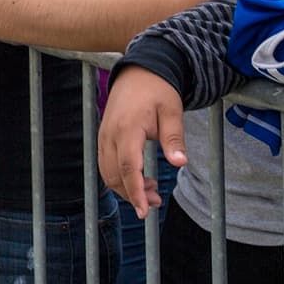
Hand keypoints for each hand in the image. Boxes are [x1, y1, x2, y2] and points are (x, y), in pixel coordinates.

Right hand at [97, 66, 188, 218]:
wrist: (138, 72)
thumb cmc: (158, 90)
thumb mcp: (172, 111)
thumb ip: (174, 138)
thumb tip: (180, 163)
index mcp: (128, 128)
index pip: (128, 167)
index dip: (135, 191)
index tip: (144, 211)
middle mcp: (110, 133)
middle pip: (114, 174)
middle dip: (132, 194)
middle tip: (156, 201)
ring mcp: (104, 134)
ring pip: (107, 171)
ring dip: (125, 187)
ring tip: (150, 191)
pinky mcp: (104, 135)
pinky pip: (105, 162)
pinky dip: (119, 176)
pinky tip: (138, 178)